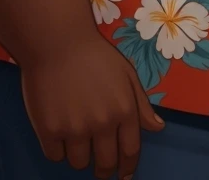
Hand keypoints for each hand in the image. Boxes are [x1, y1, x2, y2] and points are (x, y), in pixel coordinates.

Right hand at [20, 35, 163, 176]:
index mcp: (124, 110)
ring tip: (76, 138)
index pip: (130, 151)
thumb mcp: (126, 73)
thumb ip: (141, 104)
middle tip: (100, 167)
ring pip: (79, 163)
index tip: (124, 175)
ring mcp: (75, 129)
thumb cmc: (93, 55)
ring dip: (79, 155)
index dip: (128, 167)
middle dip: (104, 169)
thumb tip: (158, 128)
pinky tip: (58, 132)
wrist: (57, 41)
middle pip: (105, 164)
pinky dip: (58, 149)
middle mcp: (102, 124)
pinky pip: (55, 156)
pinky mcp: (49, 130)